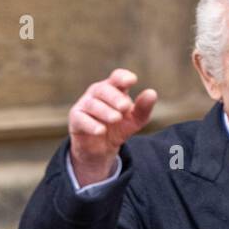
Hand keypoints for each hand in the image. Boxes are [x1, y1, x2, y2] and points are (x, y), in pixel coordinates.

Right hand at [68, 68, 157, 186]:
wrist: (100, 150)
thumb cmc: (118, 129)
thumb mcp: (134, 121)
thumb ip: (143, 108)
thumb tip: (152, 93)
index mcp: (113, 89)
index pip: (117, 77)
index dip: (123, 77)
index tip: (132, 81)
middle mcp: (97, 93)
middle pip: (104, 90)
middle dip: (115, 97)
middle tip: (125, 106)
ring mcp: (85, 104)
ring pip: (93, 104)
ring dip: (105, 111)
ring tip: (116, 118)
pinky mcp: (76, 119)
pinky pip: (81, 119)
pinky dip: (91, 125)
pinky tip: (101, 131)